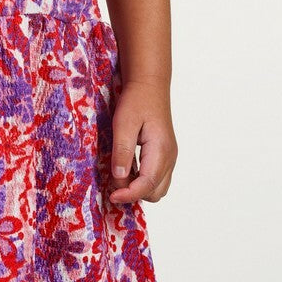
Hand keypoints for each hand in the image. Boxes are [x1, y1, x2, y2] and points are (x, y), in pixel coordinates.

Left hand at [107, 78, 176, 204]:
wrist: (149, 85)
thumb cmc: (136, 100)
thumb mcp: (123, 124)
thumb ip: (122, 152)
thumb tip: (119, 178)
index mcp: (161, 151)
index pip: (147, 185)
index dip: (128, 194)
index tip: (111, 196)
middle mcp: (169, 157)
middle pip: (155, 192)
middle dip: (134, 193)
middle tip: (113, 183)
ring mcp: (169, 156)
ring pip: (158, 187)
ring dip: (139, 188)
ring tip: (119, 176)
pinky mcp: (164, 154)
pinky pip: (157, 177)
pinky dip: (142, 180)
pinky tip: (126, 169)